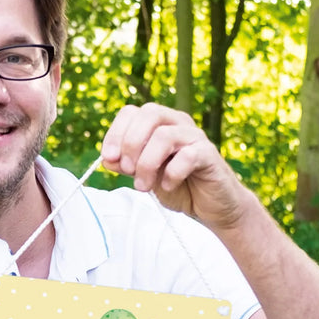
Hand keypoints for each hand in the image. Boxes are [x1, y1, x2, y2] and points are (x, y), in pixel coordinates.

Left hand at [100, 102, 254, 231]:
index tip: (108, 158)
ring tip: (144, 185)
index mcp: (160, 124)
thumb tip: (107, 158)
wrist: (211, 206)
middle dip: (131, 143)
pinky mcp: (209, 155)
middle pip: (149, 114)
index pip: (132, 112)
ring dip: (147, 163)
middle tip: (127, 170)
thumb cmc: (178, 186)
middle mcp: (178, 124)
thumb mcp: (144, 176)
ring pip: (164, 135)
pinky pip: (187, 156)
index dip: (116, 133)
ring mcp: (195, 137)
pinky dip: (172, 173)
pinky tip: (168, 186)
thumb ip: (126, 165)